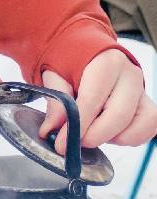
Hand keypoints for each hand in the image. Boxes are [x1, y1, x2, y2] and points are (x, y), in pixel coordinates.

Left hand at [40, 50, 156, 151]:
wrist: (90, 54)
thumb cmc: (71, 64)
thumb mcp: (55, 74)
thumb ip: (55, 101)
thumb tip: (52, 129)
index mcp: (106, 63)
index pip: (92, 100)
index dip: (77, 126)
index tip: (61, 144)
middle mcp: (130, 75)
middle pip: (119, 116)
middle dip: (94, 136)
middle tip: (75, 142)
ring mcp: (143, 91)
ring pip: (138, 125)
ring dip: (113, 137)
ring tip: (93, 129)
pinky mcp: (148, 105)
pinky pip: (148, 129)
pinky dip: (129, 138)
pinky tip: (109, 131)